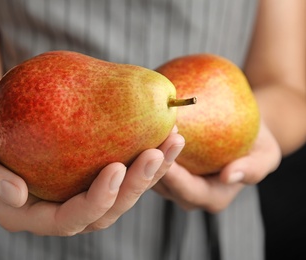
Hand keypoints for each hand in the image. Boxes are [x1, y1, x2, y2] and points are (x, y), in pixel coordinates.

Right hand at [0, 99, 184, 234]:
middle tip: (159, 151)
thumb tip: (16, 193)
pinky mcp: (95, 174)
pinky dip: (148, 157)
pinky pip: (126, 172)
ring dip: (154, 172)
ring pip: (124, 195)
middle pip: (106, 211)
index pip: (68, 219)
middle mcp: (61, 210)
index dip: (96, 200)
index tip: (116, 168)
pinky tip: (166, 134)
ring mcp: (81, 193)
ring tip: (174, 140)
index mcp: (32, 214)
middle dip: (137, 186)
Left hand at [153, 120, 280, 212]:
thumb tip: (229, 176)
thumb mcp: (266, 155)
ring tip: (142, 129)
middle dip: (154, 161)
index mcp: (211, 198)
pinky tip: (140, 127)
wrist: (242, 131)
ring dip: (144, 153)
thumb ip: (253, 169)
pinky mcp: (161, 167)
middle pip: (164, 184)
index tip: (166, 151)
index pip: (188, 191)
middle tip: (150, 134)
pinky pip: (147, 161)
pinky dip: (144, 147)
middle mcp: (187, 195)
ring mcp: (172, 183)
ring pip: (149, 173)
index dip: (175, 174)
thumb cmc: (256, 143)